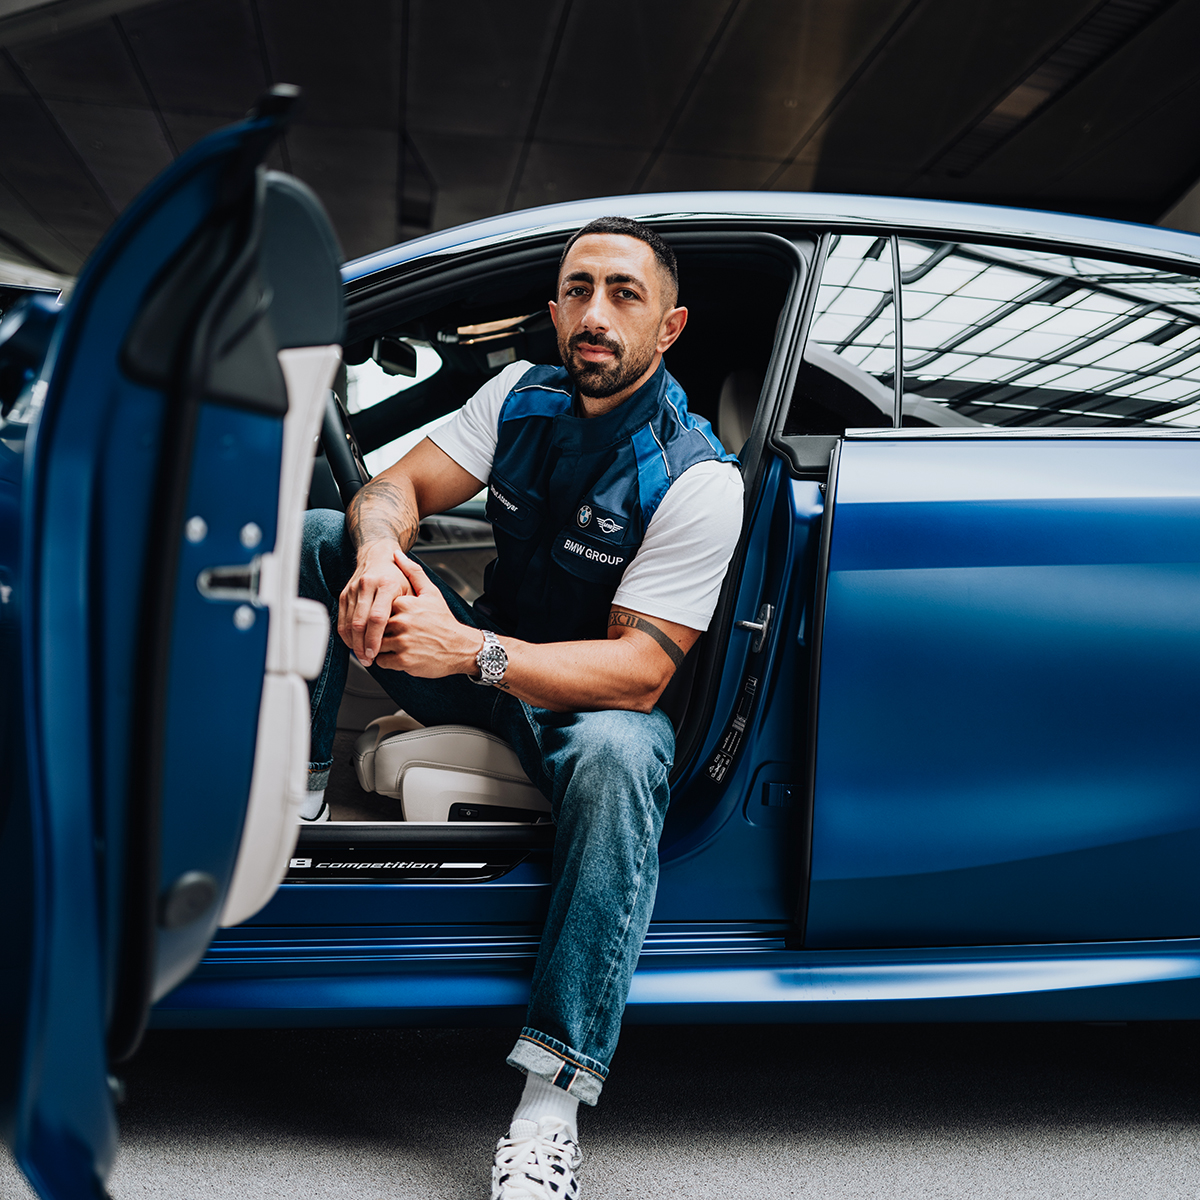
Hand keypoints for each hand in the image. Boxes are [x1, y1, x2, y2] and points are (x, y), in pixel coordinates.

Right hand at [338, 543, 411, 665]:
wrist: (378, 556)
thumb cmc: (398, 577)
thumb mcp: (411, 588)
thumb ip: (410, 610)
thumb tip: (410, 635)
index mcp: (387, 585)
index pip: (377, 617)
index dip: (375, 639)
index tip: (375, 654)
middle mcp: (368, 585)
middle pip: (360, 622)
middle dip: (362, 645)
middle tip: (368, 660)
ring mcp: (353, 589)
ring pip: (348, 622)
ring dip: (353, 643)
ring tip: (362, 657)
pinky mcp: (344, 594)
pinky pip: (342, 619)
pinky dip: (346, 635)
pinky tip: (354, 644)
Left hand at [374, 550, 481, 676]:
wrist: (461, 648)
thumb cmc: (444, 621)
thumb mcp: (431, 593)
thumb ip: (413, 572)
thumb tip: (397, 554)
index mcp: (405, 603)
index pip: (379, 609)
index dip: (385, 616)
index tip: (396, 620)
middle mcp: (402, 621)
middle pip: (376, 628)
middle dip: (383, 633)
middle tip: (398, 635)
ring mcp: (403, 642)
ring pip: (376, 645)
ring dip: (384, 648)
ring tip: (400, 645)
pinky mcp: (404, 661)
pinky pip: (382, 662)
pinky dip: (387, 661)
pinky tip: (402, 655)